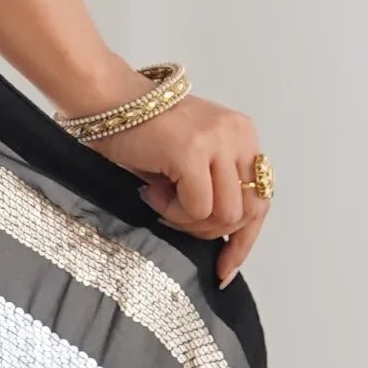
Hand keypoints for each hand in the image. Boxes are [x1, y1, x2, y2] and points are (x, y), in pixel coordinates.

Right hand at [90, 85, 271, 285]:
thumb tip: (225, 236)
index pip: (260, 198)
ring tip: (161, 199)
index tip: (226, 267)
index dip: (244, 239)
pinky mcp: (192, 151)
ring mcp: (218, 142)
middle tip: (175, 218)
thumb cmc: (141, 132)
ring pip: (224, 215)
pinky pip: (197, 208)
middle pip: (247, 212)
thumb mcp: (192, 158)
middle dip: (210, 230)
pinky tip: (152, 192)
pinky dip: (172, 211)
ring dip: (188, 220)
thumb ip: (215, 184)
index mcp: (243, 135)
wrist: (107, 100)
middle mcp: (238, 135)